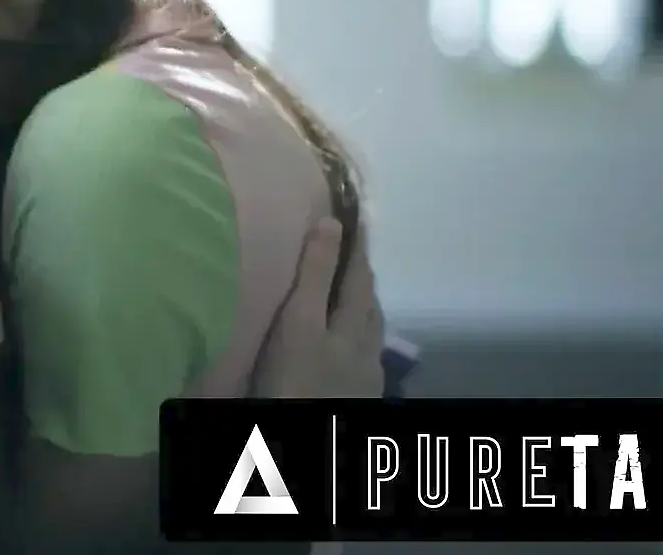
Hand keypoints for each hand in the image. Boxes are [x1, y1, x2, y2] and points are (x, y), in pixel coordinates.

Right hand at [251, 218, 385, 398]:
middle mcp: (364, 347)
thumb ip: (315, 276)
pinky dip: (355, 337)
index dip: (356, 244)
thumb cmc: (293, 384)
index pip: (357, 274)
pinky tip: (344, 345)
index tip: (355, 213)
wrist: (310, 449)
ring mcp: (364, 376)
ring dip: (361, 307)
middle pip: (369, 304)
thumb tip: (330, 222)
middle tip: (349, 251)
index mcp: (350, 325)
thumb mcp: (298, 325)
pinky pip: (363, 355)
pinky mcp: (357, 397)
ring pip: (369, 332)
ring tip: (347, 293)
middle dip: (361, 276)